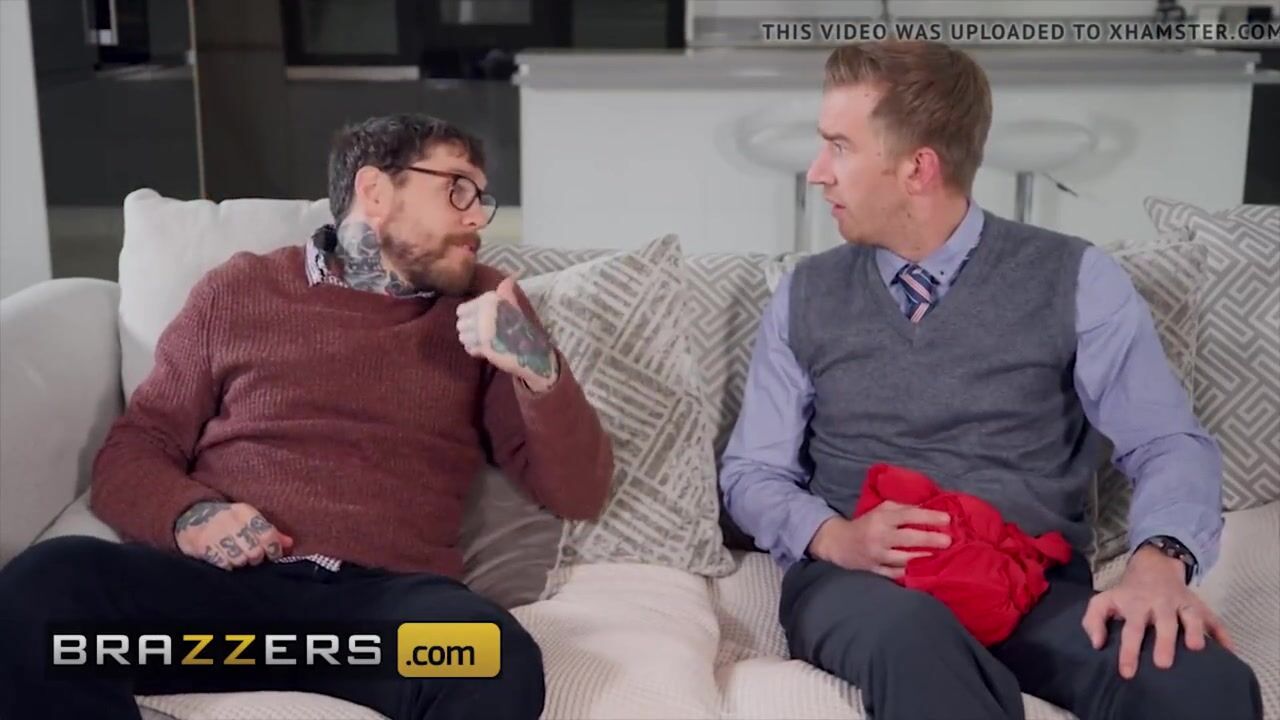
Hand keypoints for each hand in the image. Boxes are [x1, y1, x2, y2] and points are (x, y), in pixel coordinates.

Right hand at [174, 501, 293, 569]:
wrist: (190, 516)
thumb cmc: (227, 521)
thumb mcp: (248, 520)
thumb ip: (270, 532)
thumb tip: (289, 544)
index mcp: (245, 512)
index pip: (267, 534)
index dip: (273, 549)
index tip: (272, 555)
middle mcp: (230, 520)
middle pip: (254, 550)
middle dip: (256, 558)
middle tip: (252, 558)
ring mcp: (214, 532)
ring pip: (239, 559)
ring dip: (240, 562)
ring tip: (237, 558)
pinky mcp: (201, 545)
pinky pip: (222, 563)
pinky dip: (226, 565)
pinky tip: (225, 560)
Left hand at [455, 274, 558, 392]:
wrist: (534, 353)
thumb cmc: (525, 328)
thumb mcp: (517, 305)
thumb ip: (507, 292)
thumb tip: (509, 278)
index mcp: (491, 299)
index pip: (462, 309)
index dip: (469, 316)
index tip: (480, 320)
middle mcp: (485, 312)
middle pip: (461, 324)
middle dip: (468, 329)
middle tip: (480, 333)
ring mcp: (484, 331)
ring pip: (463, 337)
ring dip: (471, 340)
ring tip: (483, 341)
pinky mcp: (485, 348)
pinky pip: (470, 349)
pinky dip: (475, 350)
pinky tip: (485, 350)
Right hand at [808, 501, 950, 577]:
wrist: (839, 543)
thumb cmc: (866, 523)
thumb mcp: (881, 509)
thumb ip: (903, 508)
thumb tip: (928, 509)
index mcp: (881, 518)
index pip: (908, 515)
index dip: (928, 516)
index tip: (947, 519)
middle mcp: (879, 536)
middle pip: (908, 538)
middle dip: (930, 539)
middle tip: (948, 540)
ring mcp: (877, 554)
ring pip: (903, 558)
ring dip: (923, 557)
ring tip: (939, 556)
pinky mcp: (874, 569)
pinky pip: (894, 573)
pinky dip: (908, 572)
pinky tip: (922, 571)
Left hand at [1082, 545, 1231, 678]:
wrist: (1154, 566)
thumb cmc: (1127, 593)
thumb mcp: (1104, 600)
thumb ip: (1093, 620)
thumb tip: (1097, 644)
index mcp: (1136, 605)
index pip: (1132, 629)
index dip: (1128, 651)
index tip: (1127, 672)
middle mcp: (1160, 604)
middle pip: (1163, 622)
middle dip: (1164, 642)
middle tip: (1164, 664)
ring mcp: (1182, 603)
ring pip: (1190, 616)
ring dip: (1194, 631)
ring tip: (1196, 648)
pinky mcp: (1199, 605)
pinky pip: (1213, 619)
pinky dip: (1222, 633)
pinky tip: (1228, 649)